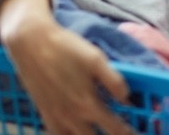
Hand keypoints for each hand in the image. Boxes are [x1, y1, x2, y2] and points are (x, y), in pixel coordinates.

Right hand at [0, 0, 132, 134]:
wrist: (30, 43)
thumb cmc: (66, 48)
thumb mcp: (96, 59)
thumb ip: (114, 81)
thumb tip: (127, 100)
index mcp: (87, 104)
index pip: (113, 128)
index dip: (127, 132)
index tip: (137, 133)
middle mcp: (71, 116)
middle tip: (122, 133)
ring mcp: (55, 116)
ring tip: (100, 131)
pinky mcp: (44, 112)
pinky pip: (56, 134)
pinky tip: (75, 131)